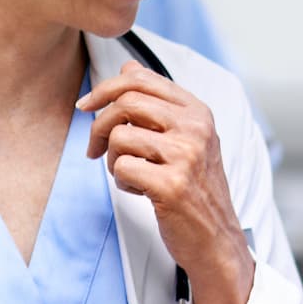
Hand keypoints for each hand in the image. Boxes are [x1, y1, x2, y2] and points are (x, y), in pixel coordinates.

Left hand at [79, 60, 257, 303]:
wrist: (216, 239)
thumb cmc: (196, 189)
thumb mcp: (186, 138)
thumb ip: (157, 102)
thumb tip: (128, 65)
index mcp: (198, 111)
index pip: (141, 79)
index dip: (105, 89)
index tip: (86, 106)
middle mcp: (196, 128)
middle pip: (126, 103)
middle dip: (99, 126)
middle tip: (95, 149)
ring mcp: (186, 156)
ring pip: (120, 137)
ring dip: (113, 160)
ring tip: (130, 175)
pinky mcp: (172, 185)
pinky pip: (122, 168)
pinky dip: (122, 181)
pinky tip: (139, 191)